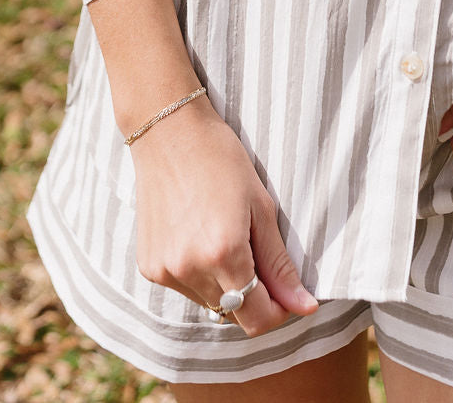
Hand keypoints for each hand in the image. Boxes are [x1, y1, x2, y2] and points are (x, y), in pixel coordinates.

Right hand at [130, 96, 317, 334]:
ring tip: (225, 236)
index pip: (256, 319)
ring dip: (225, 285)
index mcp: (224, 253)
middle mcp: (190, 270)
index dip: (277, 311)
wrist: (169, 133)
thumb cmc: (222, 160)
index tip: (287, 292)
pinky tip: (200, 236)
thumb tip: (304, 308)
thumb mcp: (262, 207)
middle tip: (259, 255)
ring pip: (209, 303)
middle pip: (234, 313)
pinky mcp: (148, 267)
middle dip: (254, 296)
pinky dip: (200, 274)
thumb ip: (280, 264)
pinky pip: (185, 288)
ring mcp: (165, 271)